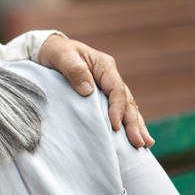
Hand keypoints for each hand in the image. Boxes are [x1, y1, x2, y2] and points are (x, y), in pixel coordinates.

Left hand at [37, 35, 153, 147]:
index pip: (116, 90)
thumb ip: (74, 70)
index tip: (115, 127)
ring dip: (136, 126)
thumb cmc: (56, 52)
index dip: (117, 109)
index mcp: (104, 66)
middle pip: (127, 101)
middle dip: (134, 123)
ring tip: (145, 144)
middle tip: (139, 143)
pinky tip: (133, 138)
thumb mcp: (62, 56)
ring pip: (127, 108)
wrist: (50, 50)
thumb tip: (88, 90)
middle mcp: (110, 77)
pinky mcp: (102, 97)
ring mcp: (108, 87)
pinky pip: (118, 111)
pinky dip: (126, 124)